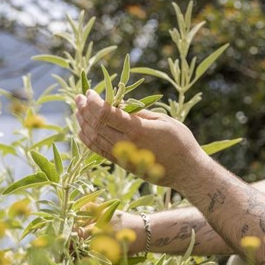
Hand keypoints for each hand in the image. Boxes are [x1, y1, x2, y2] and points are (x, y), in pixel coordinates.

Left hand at [73, 90, 206, 187]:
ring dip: (83, 124)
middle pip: (96, 125)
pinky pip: (99, 151)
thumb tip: (120, 105)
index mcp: (138, 130)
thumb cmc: (181, 142)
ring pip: (94, 139)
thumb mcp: (163, 120)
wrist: (187, 171)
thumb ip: (140, 113)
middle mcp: (127, 144)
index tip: (89, 93)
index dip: (94, 102)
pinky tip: (82, 130)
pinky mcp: (122, 164)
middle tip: (78, 98)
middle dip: (84, 110)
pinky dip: (88, 140)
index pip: (106, 114)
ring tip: (77, 111)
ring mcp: (123, 156)